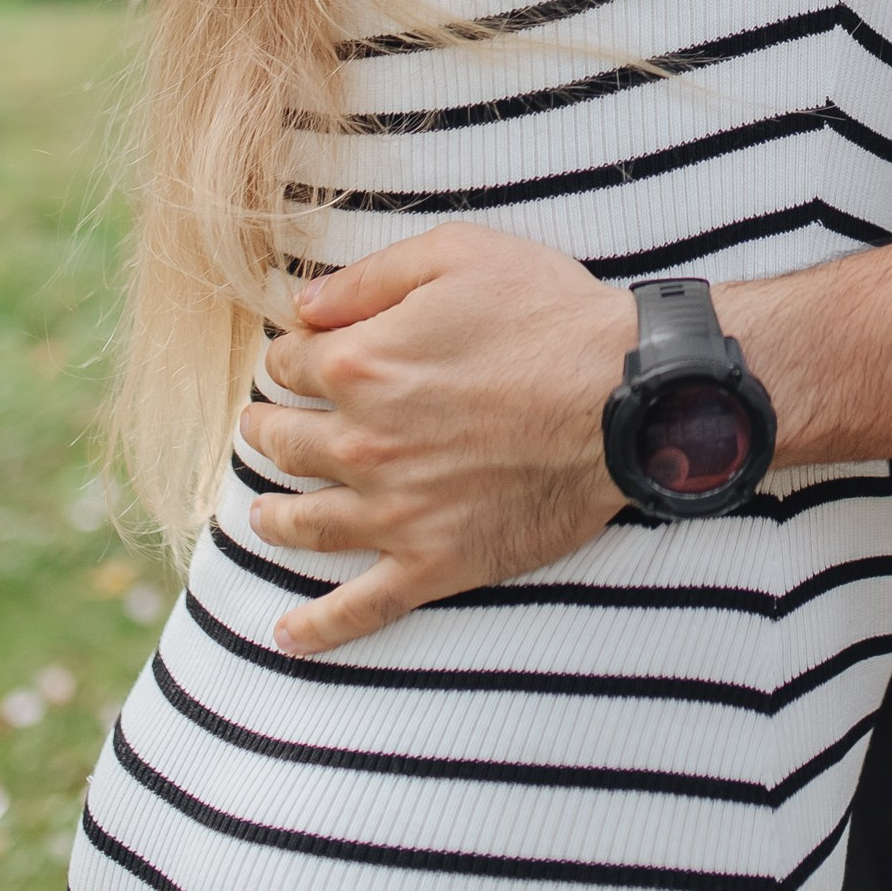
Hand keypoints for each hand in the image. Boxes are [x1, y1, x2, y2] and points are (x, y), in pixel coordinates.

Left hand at [239, 228, 637, 652]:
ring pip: (305, 524)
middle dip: (266, 430)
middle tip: (263, 428)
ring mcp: (395, 511)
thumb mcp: (458, 255)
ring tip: (263, 514)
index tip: (299, 358)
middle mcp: (362, 442)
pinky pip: (363, 606)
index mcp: (361, 364)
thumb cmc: (549, 316)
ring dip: (273, 517)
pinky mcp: (435, 562)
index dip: (290, 356)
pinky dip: (319, 627)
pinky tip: (287, 635)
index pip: (290, 365)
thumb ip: (369, 278)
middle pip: (284, 443)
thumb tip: (301, 302)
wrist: (628, 396)